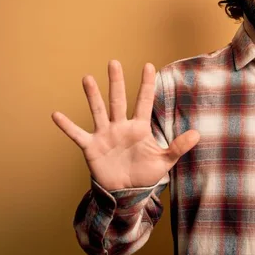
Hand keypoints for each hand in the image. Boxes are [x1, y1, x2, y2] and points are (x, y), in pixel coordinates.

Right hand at [52, 60, 199, 190]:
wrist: (126, 192)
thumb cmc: (145, 174)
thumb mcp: (164, 161)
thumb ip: (178, 147)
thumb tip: (198, 134)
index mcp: (139, 128)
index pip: (144, 101)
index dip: (147, 84)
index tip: (149, 65)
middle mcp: (121, 126)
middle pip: (119, 100)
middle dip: (117, 82)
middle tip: (114, 62)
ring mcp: (105, 135)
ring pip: (98, 111)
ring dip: (93, 95)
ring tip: (87, 78)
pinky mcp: (91, 147)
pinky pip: (77, 135)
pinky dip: (67, 126)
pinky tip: (56, 114)